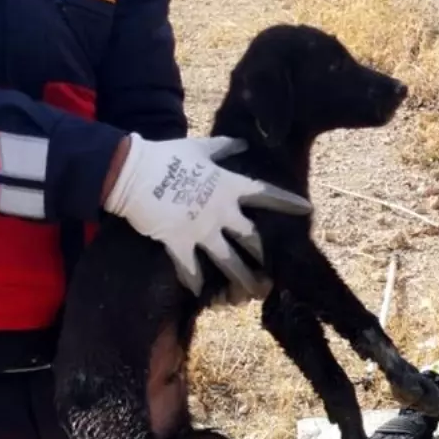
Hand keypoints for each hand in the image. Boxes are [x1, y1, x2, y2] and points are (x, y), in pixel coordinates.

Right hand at [103, 134, 311, 297]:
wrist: (131, 173)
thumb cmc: (166, 156)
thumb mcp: (199, 148)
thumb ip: (223, 148)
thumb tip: (242, 141)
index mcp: (228, 187)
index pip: (266, 195)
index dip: (287, 203)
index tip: (307, 209)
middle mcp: (221, 212)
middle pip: (252, 240)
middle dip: (263, 257)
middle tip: (269, 271)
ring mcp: (201, 231)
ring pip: (230, 264)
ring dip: (241, 282)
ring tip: (249, 297)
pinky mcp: (179, 245)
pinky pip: (191, 271)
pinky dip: (194, 284)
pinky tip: (198, 294)